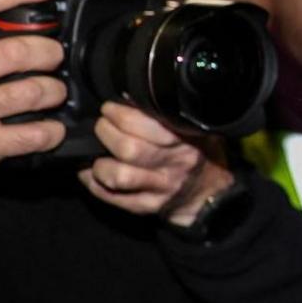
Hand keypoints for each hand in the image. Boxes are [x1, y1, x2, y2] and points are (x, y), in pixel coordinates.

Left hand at [78, 101, 232, 225]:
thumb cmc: (195, 151)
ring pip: (118, 176)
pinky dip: (94, 183)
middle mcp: (175, 163)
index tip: (110, 109)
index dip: (119, 113)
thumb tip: (128, 97)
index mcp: (186, 138)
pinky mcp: (149, 206)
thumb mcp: (192, 126)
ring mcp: (162, 187)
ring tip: (98, 154)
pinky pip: (112, 197)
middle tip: (102, 126)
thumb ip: (166, 113)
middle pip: (128, 148)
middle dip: (105, 132)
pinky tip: (93, 173)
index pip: (145, 122)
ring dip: (99, 164)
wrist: (209, 190)